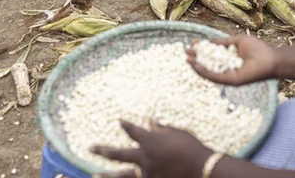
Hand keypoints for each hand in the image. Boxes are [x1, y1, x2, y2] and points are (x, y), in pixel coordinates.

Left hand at [91, 120, 211, 177]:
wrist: (203, 169)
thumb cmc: (192, 148)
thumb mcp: (178, 133)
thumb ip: (162, 129)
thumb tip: (151, 121)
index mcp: (150, 141)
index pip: (133, 130)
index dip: (126, 125)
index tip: (119, 121)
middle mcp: (144, 157)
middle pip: (119, 153)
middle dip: (104, 150)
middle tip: (91, 147)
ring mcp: (147, 173)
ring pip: (123, 175)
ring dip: (107, 176)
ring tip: (95, 175)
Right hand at [187, 35, 278, 85]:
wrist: (270, 58)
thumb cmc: (258, 48)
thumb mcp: (237, 41)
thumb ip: (223, 42)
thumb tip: (209, 40)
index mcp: (229, 58)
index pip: (212, 54)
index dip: (201, 49)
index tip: (192, 43)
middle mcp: (227, 68)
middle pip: (208, 63)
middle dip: (196, 58)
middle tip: (185, 52)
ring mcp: (228, 75)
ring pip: (209, 72)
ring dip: (197, 66)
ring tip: (187, 59)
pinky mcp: (230, 81)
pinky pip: (215, 77)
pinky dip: (205, 72)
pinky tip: (196, 65)